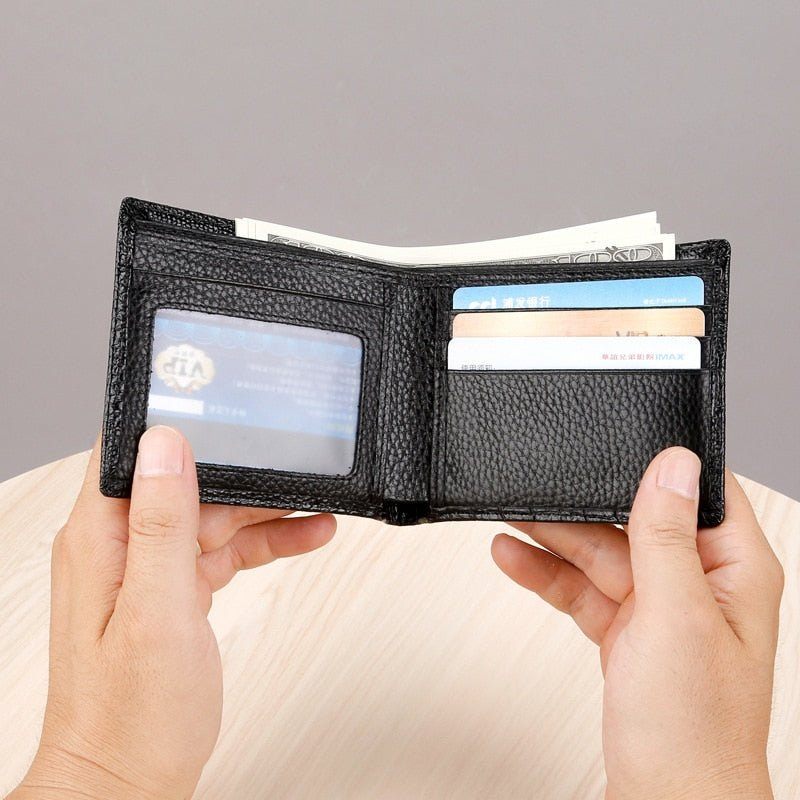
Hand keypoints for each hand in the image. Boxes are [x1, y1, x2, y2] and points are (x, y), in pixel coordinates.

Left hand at [11, 426, 335, 799]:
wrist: (127, 784)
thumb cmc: (131, 717)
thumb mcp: (157, 612)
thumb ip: (162, 524)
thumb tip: (165, 444)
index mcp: (102, 537)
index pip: (129, 449)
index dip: (172, 416)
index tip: (220, 399)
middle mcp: (121, 545)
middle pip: (186, 477)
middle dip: (241, 468)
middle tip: (292, 460)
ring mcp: (148, 568)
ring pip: (211, 512)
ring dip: (263, 507)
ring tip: (316, 500)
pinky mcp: (174, 589)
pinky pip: (222, 548)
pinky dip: (262, 541)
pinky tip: (303, 534)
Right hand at [492, 448, 782, 799]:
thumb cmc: (694, 730)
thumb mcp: (676, 617)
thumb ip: (668, 538)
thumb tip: (673, 464)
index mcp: (733, 570)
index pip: (701, 492)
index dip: (660, 463)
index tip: (614, 441)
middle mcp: (698, 583)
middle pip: (635, 519)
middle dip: (585, 505)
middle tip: (539, 486)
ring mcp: (659, 607)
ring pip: (601, 552)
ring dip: (555, 537)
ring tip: (512, 516)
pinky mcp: (626, 630)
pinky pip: (582, 587)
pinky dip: (548, 573)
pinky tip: (514, 556)